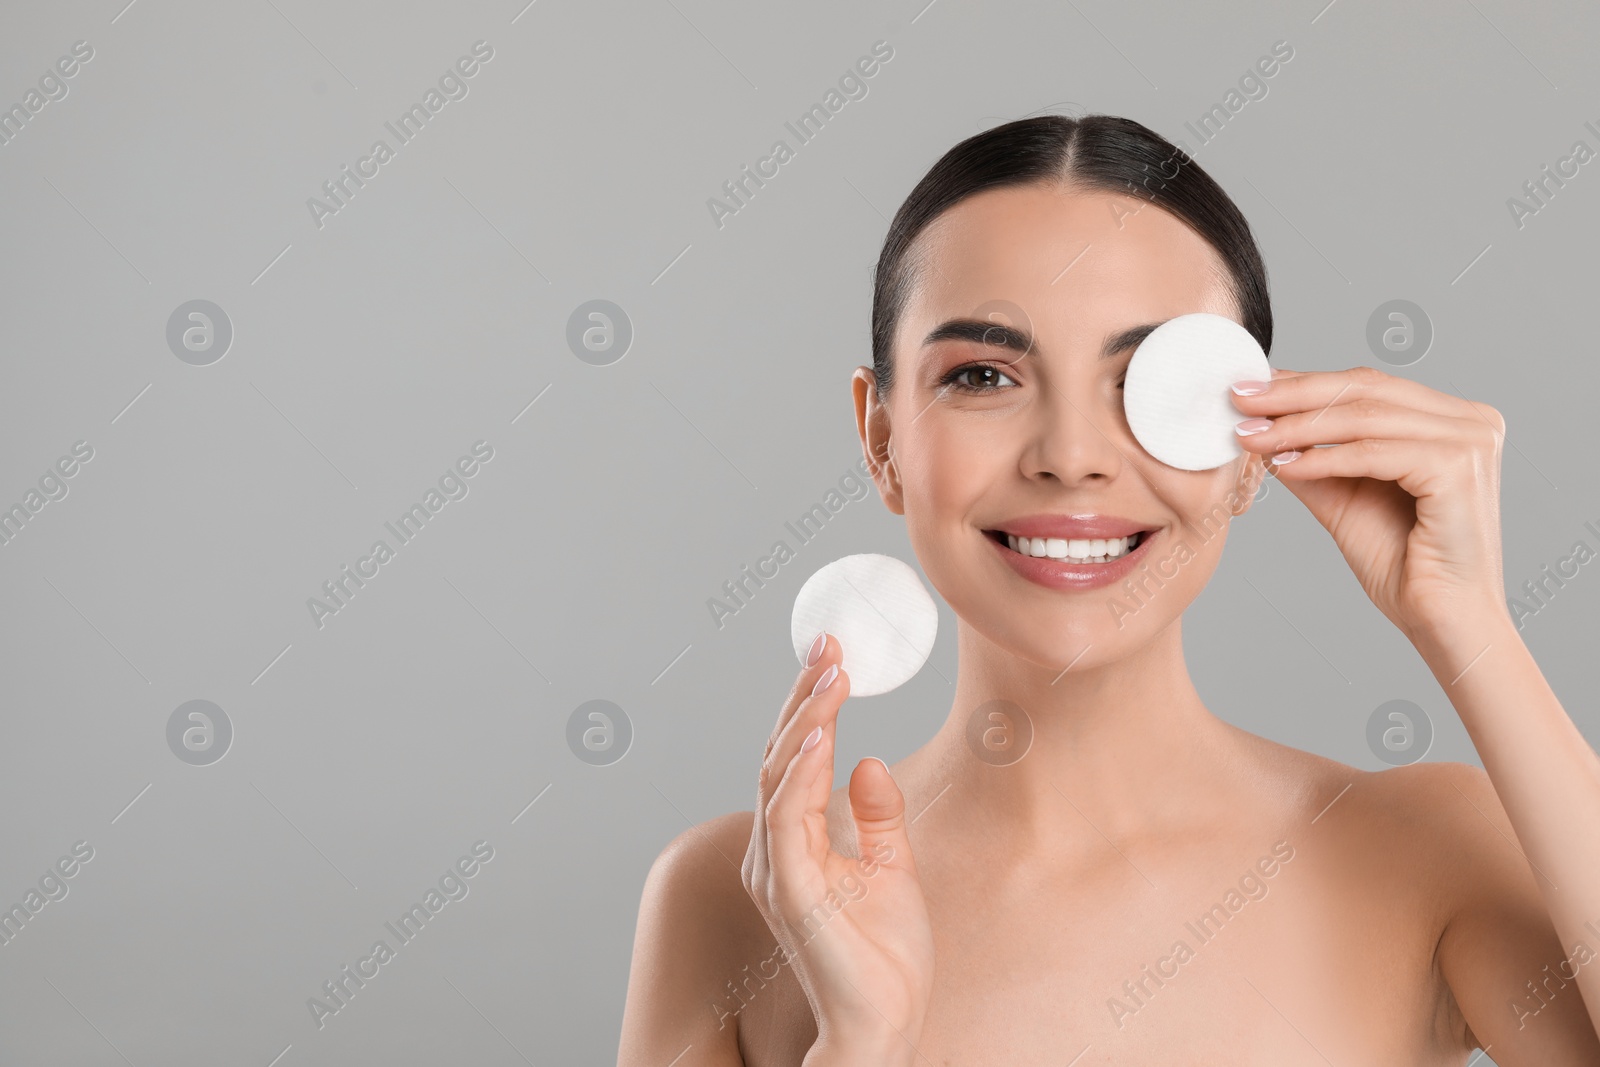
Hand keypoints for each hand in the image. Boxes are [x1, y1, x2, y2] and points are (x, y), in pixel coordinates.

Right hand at [742, 633, 934, 1059]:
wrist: (886, 1023)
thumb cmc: (884, 957)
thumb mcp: (894, 867)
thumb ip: (878, 816)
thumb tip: (871, 761)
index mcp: (791, 843)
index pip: (794, 759)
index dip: (808, 703)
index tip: (833, 652)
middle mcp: (772, 851)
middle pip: (779, 756)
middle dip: (802, 695)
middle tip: (829, 644)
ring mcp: (775, 870)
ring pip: (778, 776)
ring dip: (804, 719)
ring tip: (831, 674)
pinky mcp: (791, 890)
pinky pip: (787, 818)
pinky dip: (801, 771)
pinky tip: (823, 734)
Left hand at [1230, 365, 1512, 639]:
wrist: (1442, 619)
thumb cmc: (1403, 565)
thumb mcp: (1344, 498)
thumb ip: (1312, 458)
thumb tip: (1261, 426)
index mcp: (1452, 419)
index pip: (1367, 386)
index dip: (1304, 383)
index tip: (1250, 388)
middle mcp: (1472, 421)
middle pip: (1365, 390)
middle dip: (1293, 395)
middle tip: (1239, 400)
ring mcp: (1471, 440)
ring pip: (1364, 418)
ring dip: (1297, 427)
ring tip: (1250, 436)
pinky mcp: (1458, 468)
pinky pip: (1373, 454)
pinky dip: (1323, 459)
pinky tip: (1283, 466)